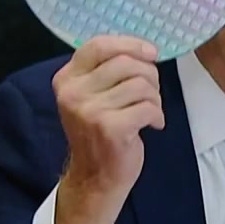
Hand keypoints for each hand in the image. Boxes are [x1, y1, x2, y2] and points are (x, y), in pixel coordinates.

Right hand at [51, 35, 162, 223]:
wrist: (95, 179)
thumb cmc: (100, 133)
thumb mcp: (93, 96)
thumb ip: (108, 71)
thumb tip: (146, 50)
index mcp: (67, 79)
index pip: (99, 45)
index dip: (130, 44)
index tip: (151, 53)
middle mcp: (73, 93)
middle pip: (126, 63)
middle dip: (149, 75)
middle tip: (151, 94)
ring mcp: (90, 111)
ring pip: (141, 84)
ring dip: (155, 98)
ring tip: (150, 111)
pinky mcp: (110, 128)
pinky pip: (148, 107)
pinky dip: (157, 115)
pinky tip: (152, 125)